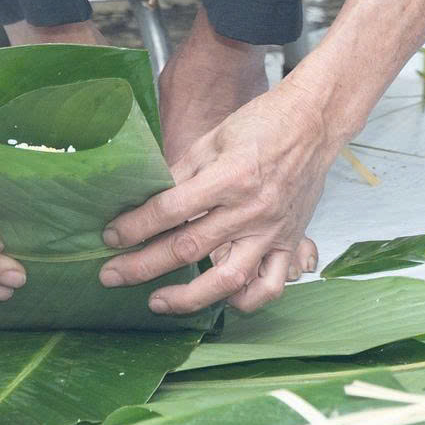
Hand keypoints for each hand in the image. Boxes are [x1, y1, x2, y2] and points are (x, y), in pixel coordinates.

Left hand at [101, 70, 339, 317]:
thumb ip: (180, 174)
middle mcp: (251, 210)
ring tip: (157, 301)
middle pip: (188, 248)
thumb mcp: (213, 139)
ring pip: (227, 281)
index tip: (111, 236)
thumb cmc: (262, 123)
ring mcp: (272, 231)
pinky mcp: (289, 242)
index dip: (134, 227)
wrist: (313, 122)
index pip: (170, 210)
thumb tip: (146, 202)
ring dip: (186, 298)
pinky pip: (269, 286)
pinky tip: (221, 301)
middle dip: (141, 266)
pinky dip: (245, 302)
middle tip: (110, 275)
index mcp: (230, 177)